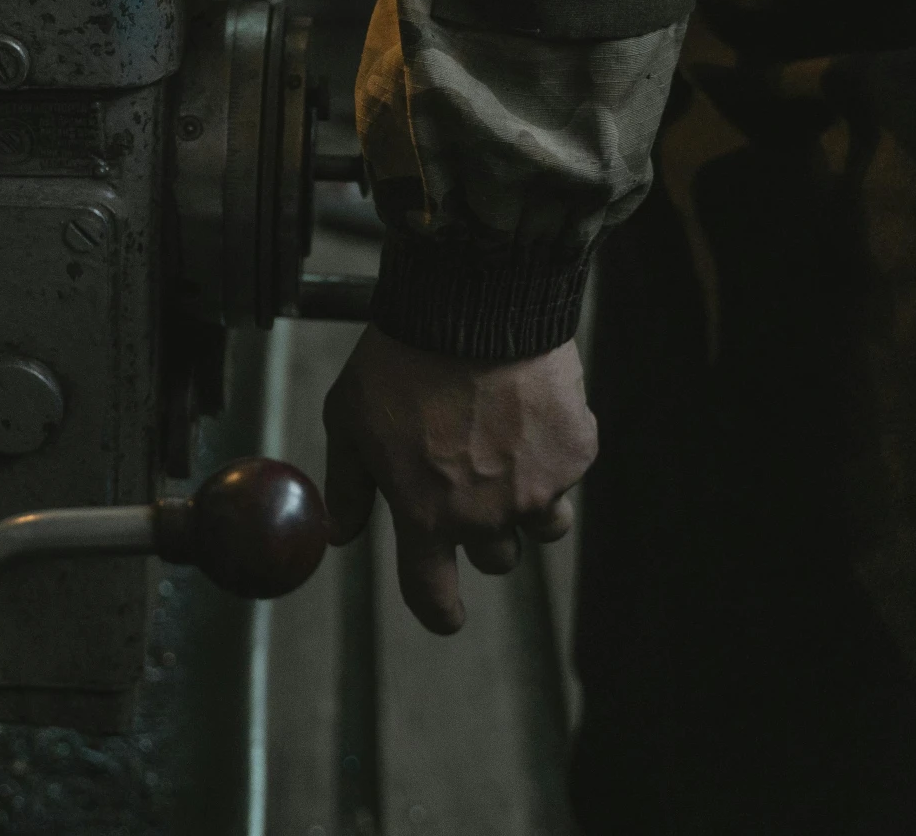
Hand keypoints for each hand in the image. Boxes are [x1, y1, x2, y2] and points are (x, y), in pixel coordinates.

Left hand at [322, 326, 596, 633]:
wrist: (472, 303)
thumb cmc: (400, 360)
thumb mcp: (349, 421)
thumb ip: (348, 485)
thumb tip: (340, 534)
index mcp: (426, 516)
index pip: (434, 597)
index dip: (441, 612)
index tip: (448, 613)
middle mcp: (486, 516)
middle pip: (496, 559)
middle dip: (484, 532)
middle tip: (472, 482)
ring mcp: (538, 487)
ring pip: (543, 525)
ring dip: (528, 502)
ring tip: (508, 451)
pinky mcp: (575, 452)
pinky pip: (568, 472)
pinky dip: (553, 453)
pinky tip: (530, 412)